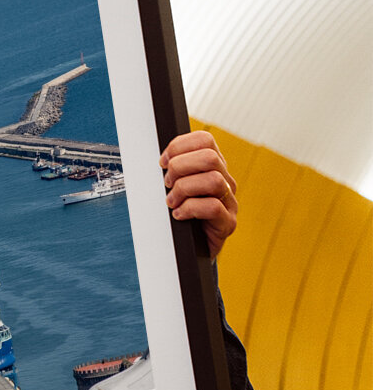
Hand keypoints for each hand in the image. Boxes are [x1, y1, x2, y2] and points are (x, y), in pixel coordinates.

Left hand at [160, 130, 237, 258]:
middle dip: (180, 167)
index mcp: (213, 167)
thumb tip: (160, 160)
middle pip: (210, 157)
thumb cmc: (181, 214)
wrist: (190, 249)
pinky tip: (179, 215)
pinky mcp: (228, 223)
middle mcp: (225, 181)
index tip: (163, 162)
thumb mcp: (174, 187)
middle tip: (167, 183)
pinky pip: (213, 207)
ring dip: (184, 189)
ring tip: (172, 201)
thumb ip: (173, 170)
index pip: (204, 140)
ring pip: (213, 180)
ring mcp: (229, 202)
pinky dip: (189, 209)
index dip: (179, 146)